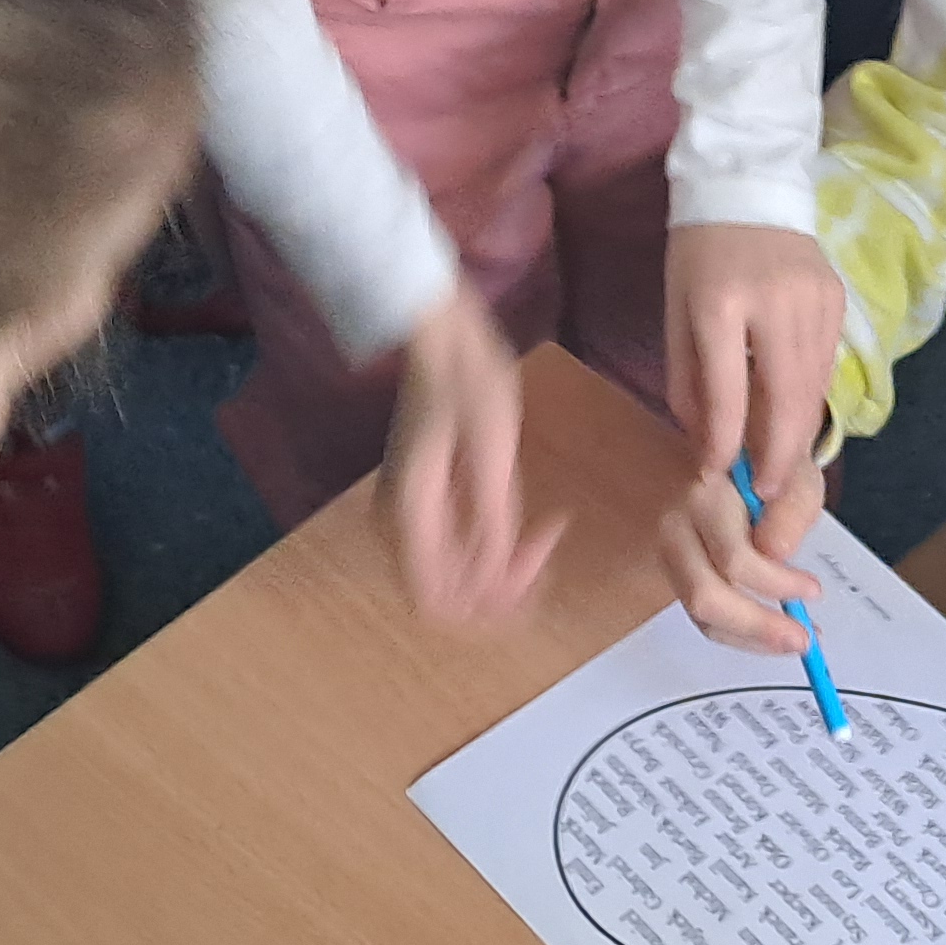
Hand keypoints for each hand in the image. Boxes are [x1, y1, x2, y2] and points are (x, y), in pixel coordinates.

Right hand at [384, 290, 564, 619]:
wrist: (441, 341)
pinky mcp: (423, 507)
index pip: (435, 602)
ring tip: (545, 538)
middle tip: (547, 548)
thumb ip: (492, 517)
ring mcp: (408, 517)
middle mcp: (398, 525)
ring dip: (500, 573)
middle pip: (446, 596)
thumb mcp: (493, 449)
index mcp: (410, 513)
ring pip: (452, 579)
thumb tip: (496, 574)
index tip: (535, 570)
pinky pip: (453, 553)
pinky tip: (529, 529)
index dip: (487, 604)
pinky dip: (490, 552)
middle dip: (500, 589)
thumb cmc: (467, 381)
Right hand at [656, 449, 822, 656]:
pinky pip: (699, 611)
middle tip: (802, 638)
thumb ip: (790, 507)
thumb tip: (777, 555)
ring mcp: (666, 550)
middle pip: (705, 595)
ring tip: (790, 638)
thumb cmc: (765, 466)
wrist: (725, 453)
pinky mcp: (671, 568)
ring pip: (698, 612)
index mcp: (705, 494)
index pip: (735, 558)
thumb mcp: (791, 471)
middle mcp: (676, 525)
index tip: (812, 592)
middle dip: (757, 626)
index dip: (776, 584)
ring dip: (748, 636)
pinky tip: (768, 630)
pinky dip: (736, 629)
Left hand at [665, 223, 842, 527]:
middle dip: (776, 453)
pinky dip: (810, 399)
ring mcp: (814, 300)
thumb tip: (705, 442)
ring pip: (812, 386)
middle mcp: (775, 303)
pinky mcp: (837, 300)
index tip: (719, 474)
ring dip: (797, 434)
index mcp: (720, 303)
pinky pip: (825, 365)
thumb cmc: (698, 250)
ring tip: (781, 469)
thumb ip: (688, 377)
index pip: (727, 389)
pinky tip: (796, 423)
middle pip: (784, 395)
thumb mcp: (675, 309)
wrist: (748, 183)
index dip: (725, 440)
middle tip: (767, 494)